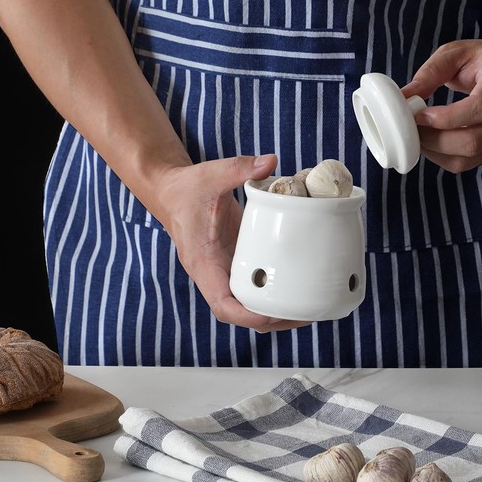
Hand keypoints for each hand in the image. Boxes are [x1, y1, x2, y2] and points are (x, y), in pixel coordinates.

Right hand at [150, 154, 311, 331]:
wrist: (172, 193)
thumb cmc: (187, 188)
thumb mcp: (211, 175)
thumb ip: (239, 168)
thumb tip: (271, 162)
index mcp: (203, 262)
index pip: (221, 302)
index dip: (246, 314)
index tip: (272, 315)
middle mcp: (213, 274)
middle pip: (240, 313)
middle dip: (271, 319)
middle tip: (306, 313)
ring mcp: (224, 272)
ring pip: (248, 306)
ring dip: (275, 312)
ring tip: (309, 309)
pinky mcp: (235, 264)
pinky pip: (253, 288)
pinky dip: (273, 294)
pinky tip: (298, 289)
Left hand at [401, 35, 481, 173]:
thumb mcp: (458, 52)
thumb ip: (431, 72)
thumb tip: (403, 97)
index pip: (480, 108)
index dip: (446, 118)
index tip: (419, 114)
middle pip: (473, 140)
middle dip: (434, 139)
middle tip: (411, 127)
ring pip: (469, 157)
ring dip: (435, 151)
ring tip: (418, 134)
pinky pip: (468, 162)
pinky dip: (442, 157)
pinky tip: (431, 141)